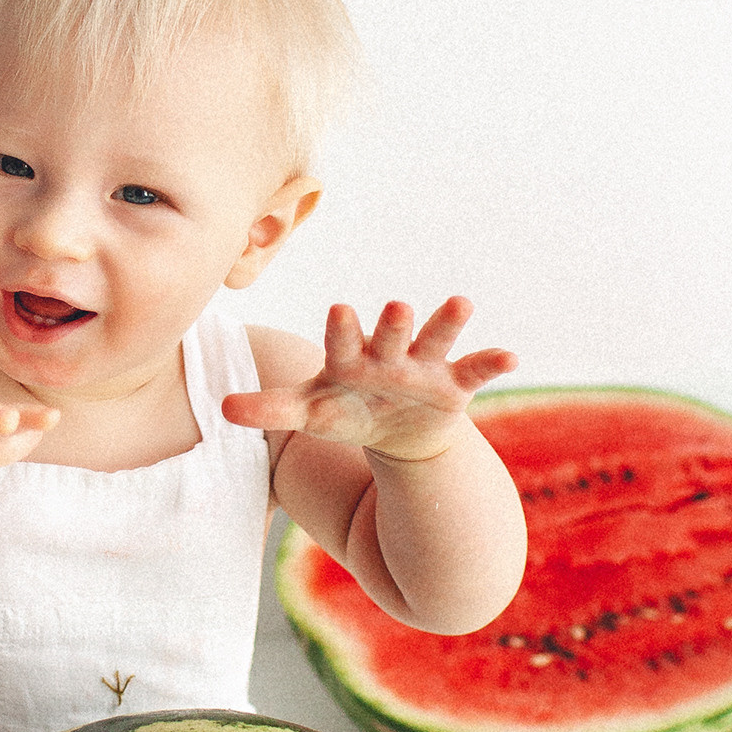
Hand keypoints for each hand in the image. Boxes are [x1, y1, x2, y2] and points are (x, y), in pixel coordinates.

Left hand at [223, 299, 515, 463]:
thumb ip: (271, 407)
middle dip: (393, 324)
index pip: (342, 342)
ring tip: (461, 302)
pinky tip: (510, 356)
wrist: (396, 429)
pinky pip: (475, 369)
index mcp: (350, 359)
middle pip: (390, 336)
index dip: (342, 330)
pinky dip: (492, 361)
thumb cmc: (346, 409)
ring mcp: (423, 366)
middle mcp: (388, 354)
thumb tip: (222, 408)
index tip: (340, 311)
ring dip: (447, 322)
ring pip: (435, 339)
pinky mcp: (453, 383)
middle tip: (396, 307)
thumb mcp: (310, 411)